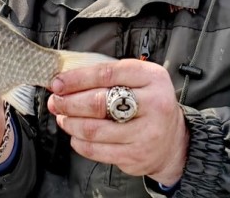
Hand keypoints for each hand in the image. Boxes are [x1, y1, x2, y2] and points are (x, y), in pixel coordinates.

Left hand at [48, 59, 187, 185]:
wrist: (173, 140)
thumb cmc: (149, 103)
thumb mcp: (139, 79)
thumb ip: (109, 76)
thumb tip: (66, 81)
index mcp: (151, 77)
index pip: (106, 74)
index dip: (77, 78)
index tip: (58, 82)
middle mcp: (153, 104)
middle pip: (97, 103)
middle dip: (69, 102)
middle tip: (56, 101)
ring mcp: (146, 133)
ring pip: (94, 129)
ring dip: (70, 123)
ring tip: (63, 117)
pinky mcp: (137, 156)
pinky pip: (97, 150)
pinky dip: (79, 142)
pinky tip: (75, 135)